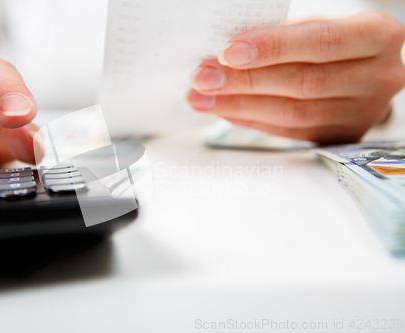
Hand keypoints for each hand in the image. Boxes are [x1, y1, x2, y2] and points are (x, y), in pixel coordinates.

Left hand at [187, 11, 404, 143]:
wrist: (362, 69)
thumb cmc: (332, 41)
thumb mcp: (315, 27)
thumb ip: (280, 39)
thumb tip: (225, 57)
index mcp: (378, 37)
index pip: (321, 42)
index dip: (272, 48)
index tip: (228, 52)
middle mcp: (377, 77)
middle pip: (303, 83)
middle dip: (245, 81)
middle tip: (204, 79)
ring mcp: (362, 112)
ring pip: (292, 114)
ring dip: (240, 106)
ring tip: (204, 98)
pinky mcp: (340, 136)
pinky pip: (288, 132)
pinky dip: (251, 120)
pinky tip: (226, 110)